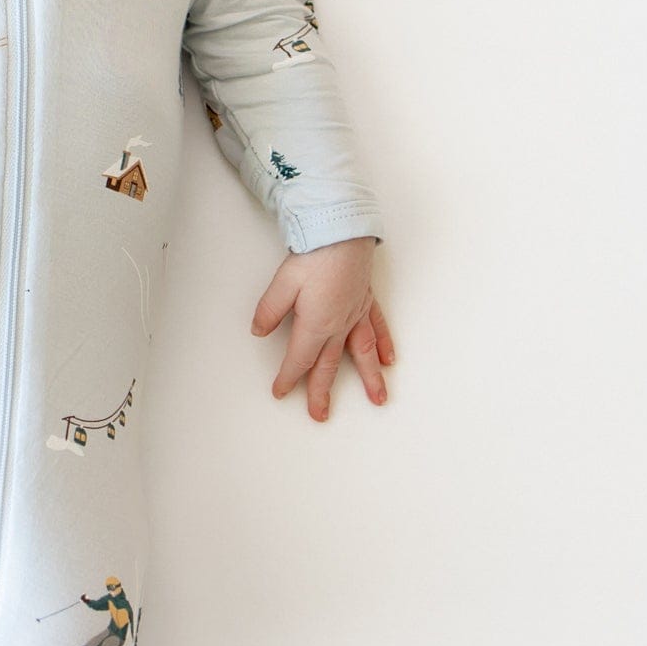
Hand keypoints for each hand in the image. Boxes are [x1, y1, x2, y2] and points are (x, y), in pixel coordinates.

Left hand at [249, 237, 394, 421]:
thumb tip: (258, 331)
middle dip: (322, 392)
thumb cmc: (316, 254)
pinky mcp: (366, 301)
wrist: (343, 231)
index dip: (288, 378)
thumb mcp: (282, 283)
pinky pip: (378, 329)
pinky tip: (388, 359)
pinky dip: (383, 345)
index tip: (281, 392)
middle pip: (329, 365)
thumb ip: (269, 311)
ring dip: (369, 379)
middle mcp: (339, 325)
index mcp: (315, 324)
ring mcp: (356, 314)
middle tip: (320, 414)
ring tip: (378, 399)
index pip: (299, 359)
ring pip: (362, 354)